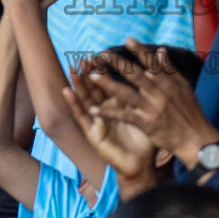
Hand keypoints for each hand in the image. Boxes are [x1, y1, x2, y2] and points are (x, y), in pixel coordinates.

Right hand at [62, 62, 158, 182]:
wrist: (141, 164)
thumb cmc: (145, 139)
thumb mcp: (145, 112)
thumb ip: (145, 93)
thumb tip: (152, 72)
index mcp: (117, 104)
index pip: (108, 83)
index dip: (104, 69)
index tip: (101, 53)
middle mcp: (104, 110)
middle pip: (94, 88)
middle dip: (89, 73)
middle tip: (85, 57)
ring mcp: (96, 121)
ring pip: (85, 98)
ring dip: (78, 84)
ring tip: (73, 69)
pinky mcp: (91, 133)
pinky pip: (81, 116)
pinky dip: (73, 103)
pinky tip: (66, 91)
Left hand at [86, 41, 218, 169]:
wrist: (195, 139)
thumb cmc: (190, 112)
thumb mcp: (184, 87)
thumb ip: (170, 70)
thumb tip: (161, 51)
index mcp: (169, 82)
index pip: (152, 62)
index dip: (140, 50)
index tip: (127, 39)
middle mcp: (159, 92)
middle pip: (135, 74)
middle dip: (117, 63)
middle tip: (102, 55)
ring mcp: (152, 108)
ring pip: (126, 93)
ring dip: (108, 84)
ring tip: (92, 76)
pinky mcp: (146, 123)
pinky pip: (124, 116)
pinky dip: (109, 113)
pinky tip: (94, 110)